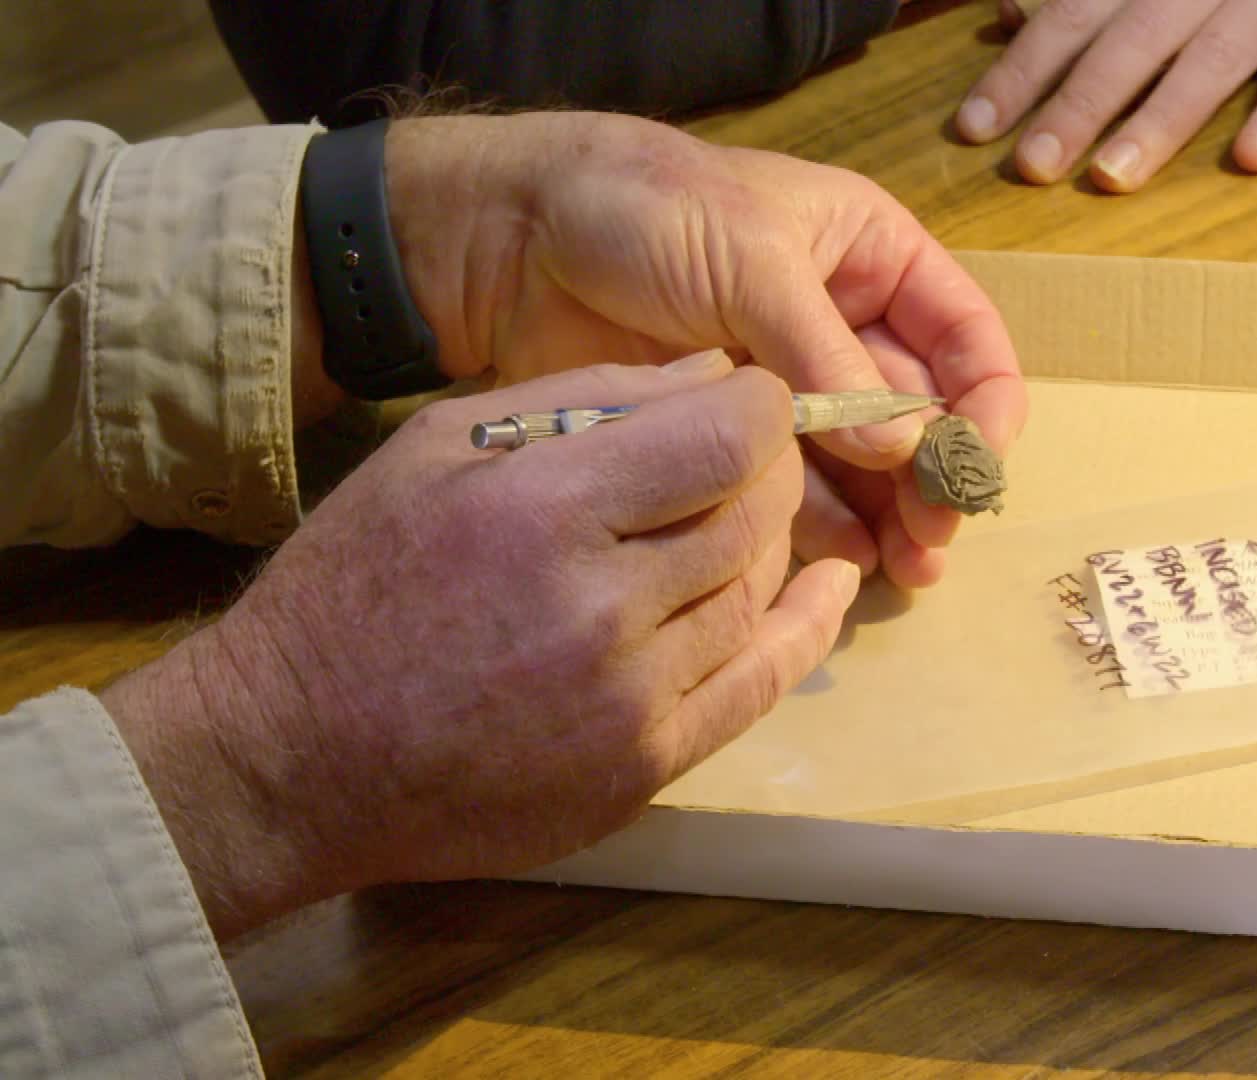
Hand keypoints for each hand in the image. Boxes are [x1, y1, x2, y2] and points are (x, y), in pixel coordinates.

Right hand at [102, 359, 857, 937]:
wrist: (290, 758)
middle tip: (745, 452)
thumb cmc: (353, 585)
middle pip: (755, 515)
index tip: (746, 399)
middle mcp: (601, 608)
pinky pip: (760, 685)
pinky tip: (829, 586)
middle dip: (769, 468)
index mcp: (543, 510)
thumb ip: (580, 401)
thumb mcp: (434, 451)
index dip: (760, 406)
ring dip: (770, 542)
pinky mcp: (643, 768)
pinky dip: (804, 628)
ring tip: (741, 512)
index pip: (728, 438)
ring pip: (760, 593)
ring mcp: (629, 700)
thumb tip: (714, 370)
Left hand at [364, 112, 1026, 587]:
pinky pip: (802, 493)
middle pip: (924, 417)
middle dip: (937, 480)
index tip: (973, 466)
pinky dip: (828, 529)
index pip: (965, 338)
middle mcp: (848, 328)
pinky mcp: (738, 442)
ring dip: (893, 516)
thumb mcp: (750, 262)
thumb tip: (908, 452)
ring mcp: (795, 391)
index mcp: (873, 259)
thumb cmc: (641, 213)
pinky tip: (842, 563)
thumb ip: (830, 358)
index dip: (985, 403)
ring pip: (870, 467)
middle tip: (934, 544)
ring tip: (901, 570)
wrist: (513, 241)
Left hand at [954, 0, 1256, 191]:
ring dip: (1162, 117)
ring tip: (1113, 174)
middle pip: (1131, 40)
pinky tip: (1251, 158)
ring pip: (1212, 57)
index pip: (1073, 15)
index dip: (1021, 70)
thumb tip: (1010, 14)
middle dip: (1078, 103)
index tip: (975, 128)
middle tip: (1033, 165)